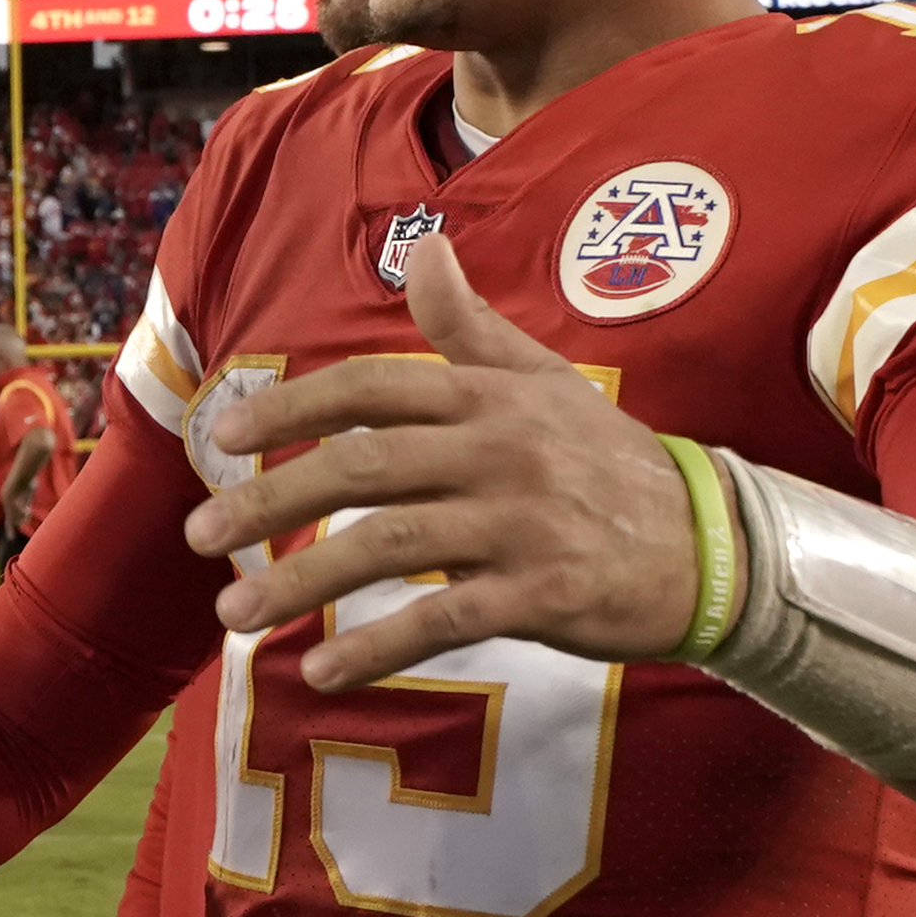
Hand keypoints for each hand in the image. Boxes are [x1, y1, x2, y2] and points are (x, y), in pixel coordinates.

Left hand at [181, 237, 692, 685]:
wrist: (716, 546)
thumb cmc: (612, 465)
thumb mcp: (545, 382)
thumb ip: (470, 326)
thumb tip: (424, 245)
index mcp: (490, 397)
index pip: (372, 387)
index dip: (290, 407)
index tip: (221, 439)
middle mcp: (500, 450)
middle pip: (362, 467)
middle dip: (270, 500)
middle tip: (199, 535)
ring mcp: (522, 523)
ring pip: (390, 545)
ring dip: (302, 581)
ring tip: (237, 615)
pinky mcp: (545, 593)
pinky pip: (444, 618)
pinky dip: (378, 646)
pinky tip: (324, 671)